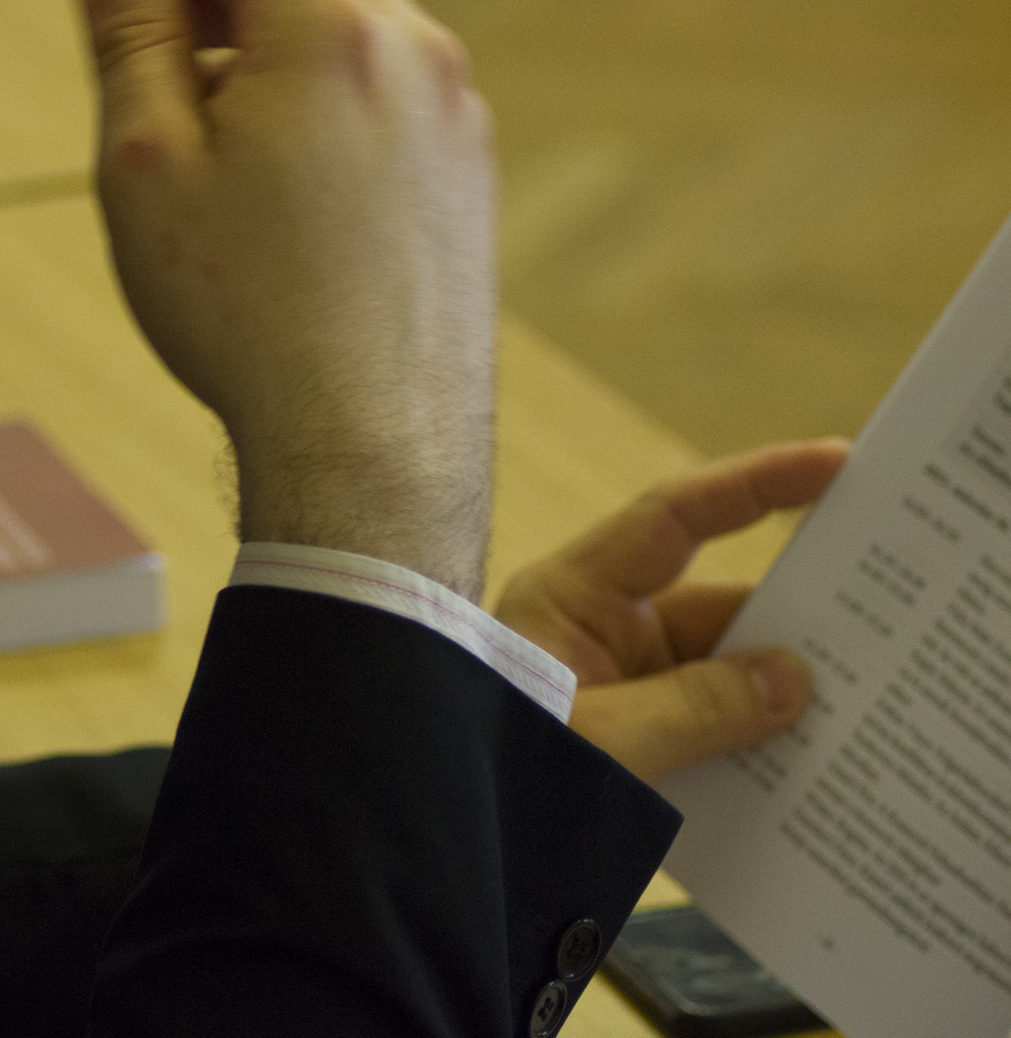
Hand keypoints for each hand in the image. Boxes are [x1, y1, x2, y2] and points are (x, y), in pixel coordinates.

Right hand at [74, 0, 497, 596]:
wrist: (367, 449)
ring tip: (207, 155)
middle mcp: (416, 54)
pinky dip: (321, 112)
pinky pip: (384, 103)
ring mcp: (456, 119)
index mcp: (332, 30)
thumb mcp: (146, 162)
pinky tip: (277, 204)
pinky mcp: (469, 180)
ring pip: (346, 37)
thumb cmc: (241, 312)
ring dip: (267, 59)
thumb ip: (129, 35)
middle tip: (143, 75)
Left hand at [494, 439, 849, 781]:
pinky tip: (798, 766)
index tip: (833, 462)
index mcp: (570, 596)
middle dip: (786, 622)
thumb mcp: (602, 741)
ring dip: (772, 693)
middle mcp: (592, 629)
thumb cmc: (488, 772)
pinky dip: (745, 740)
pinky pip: (700, 723)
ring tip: (852, 710)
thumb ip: (700, 708)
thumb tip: (793, 679)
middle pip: (711, 605)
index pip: (672, 519)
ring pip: (714, 671)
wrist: (428, 843)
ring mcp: (609, 684)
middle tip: (876, 627)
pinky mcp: (622, 739)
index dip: (753, 484)